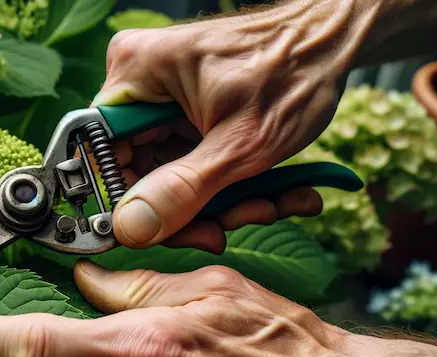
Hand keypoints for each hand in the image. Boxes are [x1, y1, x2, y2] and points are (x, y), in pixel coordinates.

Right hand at [93, 0, 377, 251]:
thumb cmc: (294, 73)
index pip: (101, 153)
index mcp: (136, 72)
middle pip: (137, 170)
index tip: (158, 232)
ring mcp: (164, 99)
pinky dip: (227, 186)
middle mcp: (141, 81)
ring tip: (267, 206)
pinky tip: (269, 194)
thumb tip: (127, 229)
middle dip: (186, 209)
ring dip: (216, 203)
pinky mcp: (187, 114)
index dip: (125, 201)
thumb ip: (181, 191)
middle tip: (224, 230)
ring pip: (168, 175)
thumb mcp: (239, 146)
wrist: (335, 44)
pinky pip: (191, 164)